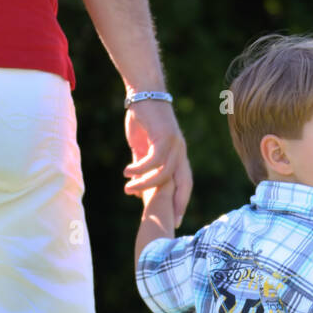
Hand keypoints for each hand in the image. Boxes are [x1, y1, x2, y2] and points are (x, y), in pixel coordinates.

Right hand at [123, 101, 192, 226]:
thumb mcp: (142, 149)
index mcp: (178, 156)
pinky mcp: (164, 136)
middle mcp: (181, 152)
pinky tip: (127, 171)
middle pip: (183, 184)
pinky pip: (153, 160)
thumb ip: (142, 170)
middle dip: (177, 203)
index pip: (185, 184)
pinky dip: (140, 168)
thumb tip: (136, 192)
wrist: (143, 93)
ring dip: (145, 183)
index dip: (181, 201)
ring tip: (127, 188)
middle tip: (168, 219)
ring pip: (164, 173)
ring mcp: (175, 144)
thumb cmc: (143, 121)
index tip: (177, 219)